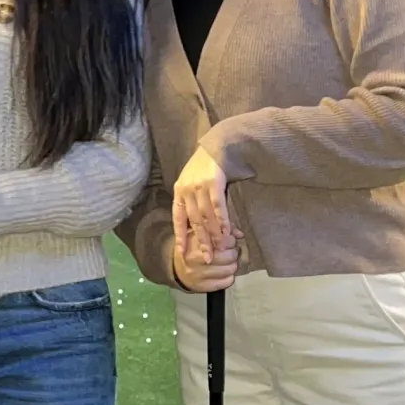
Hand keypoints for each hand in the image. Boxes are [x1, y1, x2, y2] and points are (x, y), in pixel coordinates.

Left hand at [171, 144, 234, 268]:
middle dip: (201, 242)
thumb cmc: (204, 168)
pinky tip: (226, 232)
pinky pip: (218, 207)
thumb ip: (191, 202)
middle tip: (207, 259)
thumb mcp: (190, 183)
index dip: (180, 237)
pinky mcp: (214, 183)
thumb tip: (198, 226)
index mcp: (179, 192)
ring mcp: (200, 187)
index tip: (182, 253)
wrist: (216, 146)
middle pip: (194, 222)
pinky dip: (223, 221)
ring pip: (206, 217)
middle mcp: (187, 191)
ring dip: (214, 235)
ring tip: (220, 249)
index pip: (177, 219)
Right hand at [172, 236, 239, 293]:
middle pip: (229, 255)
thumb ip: (219, 230)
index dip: (230, 239)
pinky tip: (224, 272)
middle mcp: (196, 259)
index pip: (223, 240)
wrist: (176, 270)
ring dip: (233, 264)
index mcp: (194, 242)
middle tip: (230, 251)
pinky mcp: (205, 287)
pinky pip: (227, 281)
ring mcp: (200, 274)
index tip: (228, 240)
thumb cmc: (191, 249)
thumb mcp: (199, 235)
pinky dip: (229, 276)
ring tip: (227, 261)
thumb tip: (240, 234)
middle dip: (233, 252)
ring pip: (230, 268)